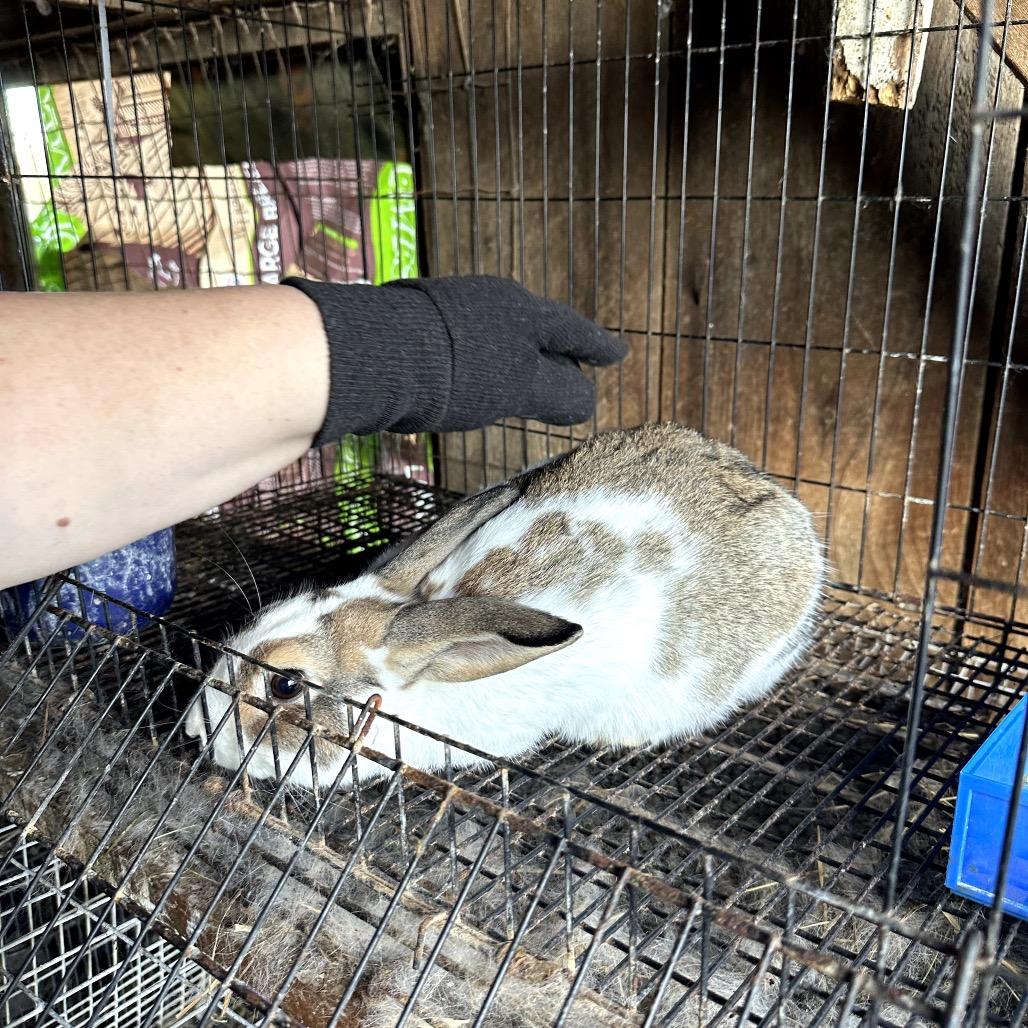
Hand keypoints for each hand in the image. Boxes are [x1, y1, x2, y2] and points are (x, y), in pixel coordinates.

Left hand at [284, 275, 627, 443]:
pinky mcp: (422, 323)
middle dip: (557, 348)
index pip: (573, 330)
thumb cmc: (461, 372)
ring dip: (518, 354)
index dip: (597, 346)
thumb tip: (588, 401)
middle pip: (536, 326)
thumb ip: (558, 393)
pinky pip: (469, 341)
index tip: (619, 354)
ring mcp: (454, 308)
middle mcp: (492, 299)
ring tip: (525, 376)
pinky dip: (485, 360)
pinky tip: (474, 377)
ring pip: (500, 332)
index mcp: (524, 310)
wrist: (379, 355)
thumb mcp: (521, 388)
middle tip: (575, 364)